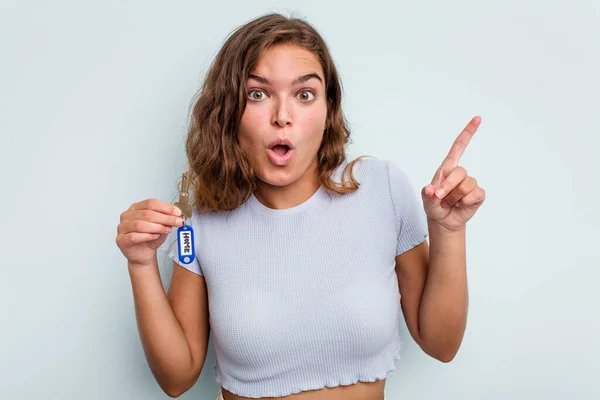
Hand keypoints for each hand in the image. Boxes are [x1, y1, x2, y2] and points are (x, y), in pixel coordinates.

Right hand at [115, 198, 184, 267]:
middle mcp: (127, 215)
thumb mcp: (162, 226)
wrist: (143, 254)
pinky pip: (133, 236)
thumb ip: (167, 219)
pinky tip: (155, 236)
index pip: (150, 203)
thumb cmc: (150, 238)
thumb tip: (176, 215)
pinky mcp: (121, 240)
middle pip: (147, 214)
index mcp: (136, 208)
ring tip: (167, 230)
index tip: (177, 212)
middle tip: (177, 222)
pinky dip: (147, 236)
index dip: (165, 207)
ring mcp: (122, 227)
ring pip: (140, 224)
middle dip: (165, 218)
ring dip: (157, 227)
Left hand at [421, 116, 485, 231]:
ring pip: (466, 186)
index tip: (477, 119)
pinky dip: (464, 203)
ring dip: (455, 198)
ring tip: (450, 202)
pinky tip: (460, 205)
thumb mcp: (426, 200)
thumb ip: (427, 195)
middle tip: (440, 198)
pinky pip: (474, 195)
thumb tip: (430, 190)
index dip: (468, 133)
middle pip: (460, 172)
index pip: (458, 147)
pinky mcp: (477, 194)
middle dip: (447, 187)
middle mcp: (460, 173)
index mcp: (447, 168)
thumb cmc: (434, 205)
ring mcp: (470, 183)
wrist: (443, 220)